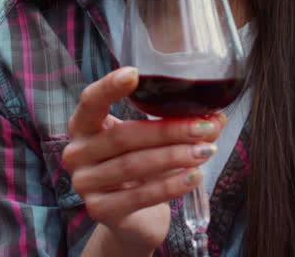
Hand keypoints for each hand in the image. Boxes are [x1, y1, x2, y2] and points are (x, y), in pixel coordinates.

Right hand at [63, 67, 223, 255]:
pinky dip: (171, 185)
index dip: (110, 86)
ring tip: (206, 150)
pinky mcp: (99, 210)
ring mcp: (84, 183)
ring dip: (175, 156)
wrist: (133, 219)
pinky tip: (194, 177)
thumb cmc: (142, 171)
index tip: (135, 74)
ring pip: (134, 165)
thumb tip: (216, 117)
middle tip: (204, 127)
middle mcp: (77, 152)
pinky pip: (140, 195)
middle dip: (169, 130)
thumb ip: (180, 126)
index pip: (91, 101)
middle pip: (124, 135)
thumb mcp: (154, 143)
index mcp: (85, 125)